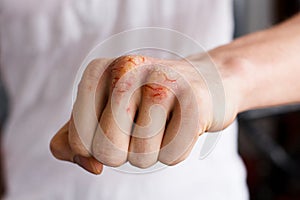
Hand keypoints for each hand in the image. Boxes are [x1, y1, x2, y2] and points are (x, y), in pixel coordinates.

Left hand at [50, 55, 240, 173]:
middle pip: (107, 151)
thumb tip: (93, 166)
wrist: (202, 81)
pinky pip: (172, 156)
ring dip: (153, 152)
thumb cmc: (148, 101)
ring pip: (141, 157)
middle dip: (125, 152)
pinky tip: (183, 123)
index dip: (97, 147)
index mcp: (99, 71)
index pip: (78, 141)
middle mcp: (127, 69)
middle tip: (143, 126)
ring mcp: (162, 82)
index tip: (117, 128)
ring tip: (164, 121)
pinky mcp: (194, 99)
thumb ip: (74, 141)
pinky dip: (177, 150)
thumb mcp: (104, 112)